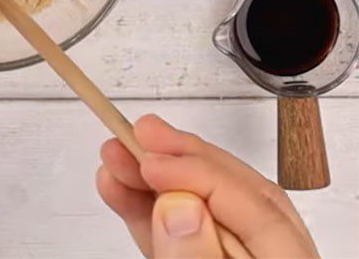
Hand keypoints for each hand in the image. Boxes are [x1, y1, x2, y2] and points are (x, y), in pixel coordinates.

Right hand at [96, 115, 319, 258]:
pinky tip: (117, 189)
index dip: (200, 175)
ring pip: (203, 213)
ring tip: (112, 157)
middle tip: (135, 132)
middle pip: (235, 198)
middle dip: (179, 162)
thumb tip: (178, 205)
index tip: (149, 161)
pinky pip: (182, 237)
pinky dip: (147, 213)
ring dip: (152, 183)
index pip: (259, 210)